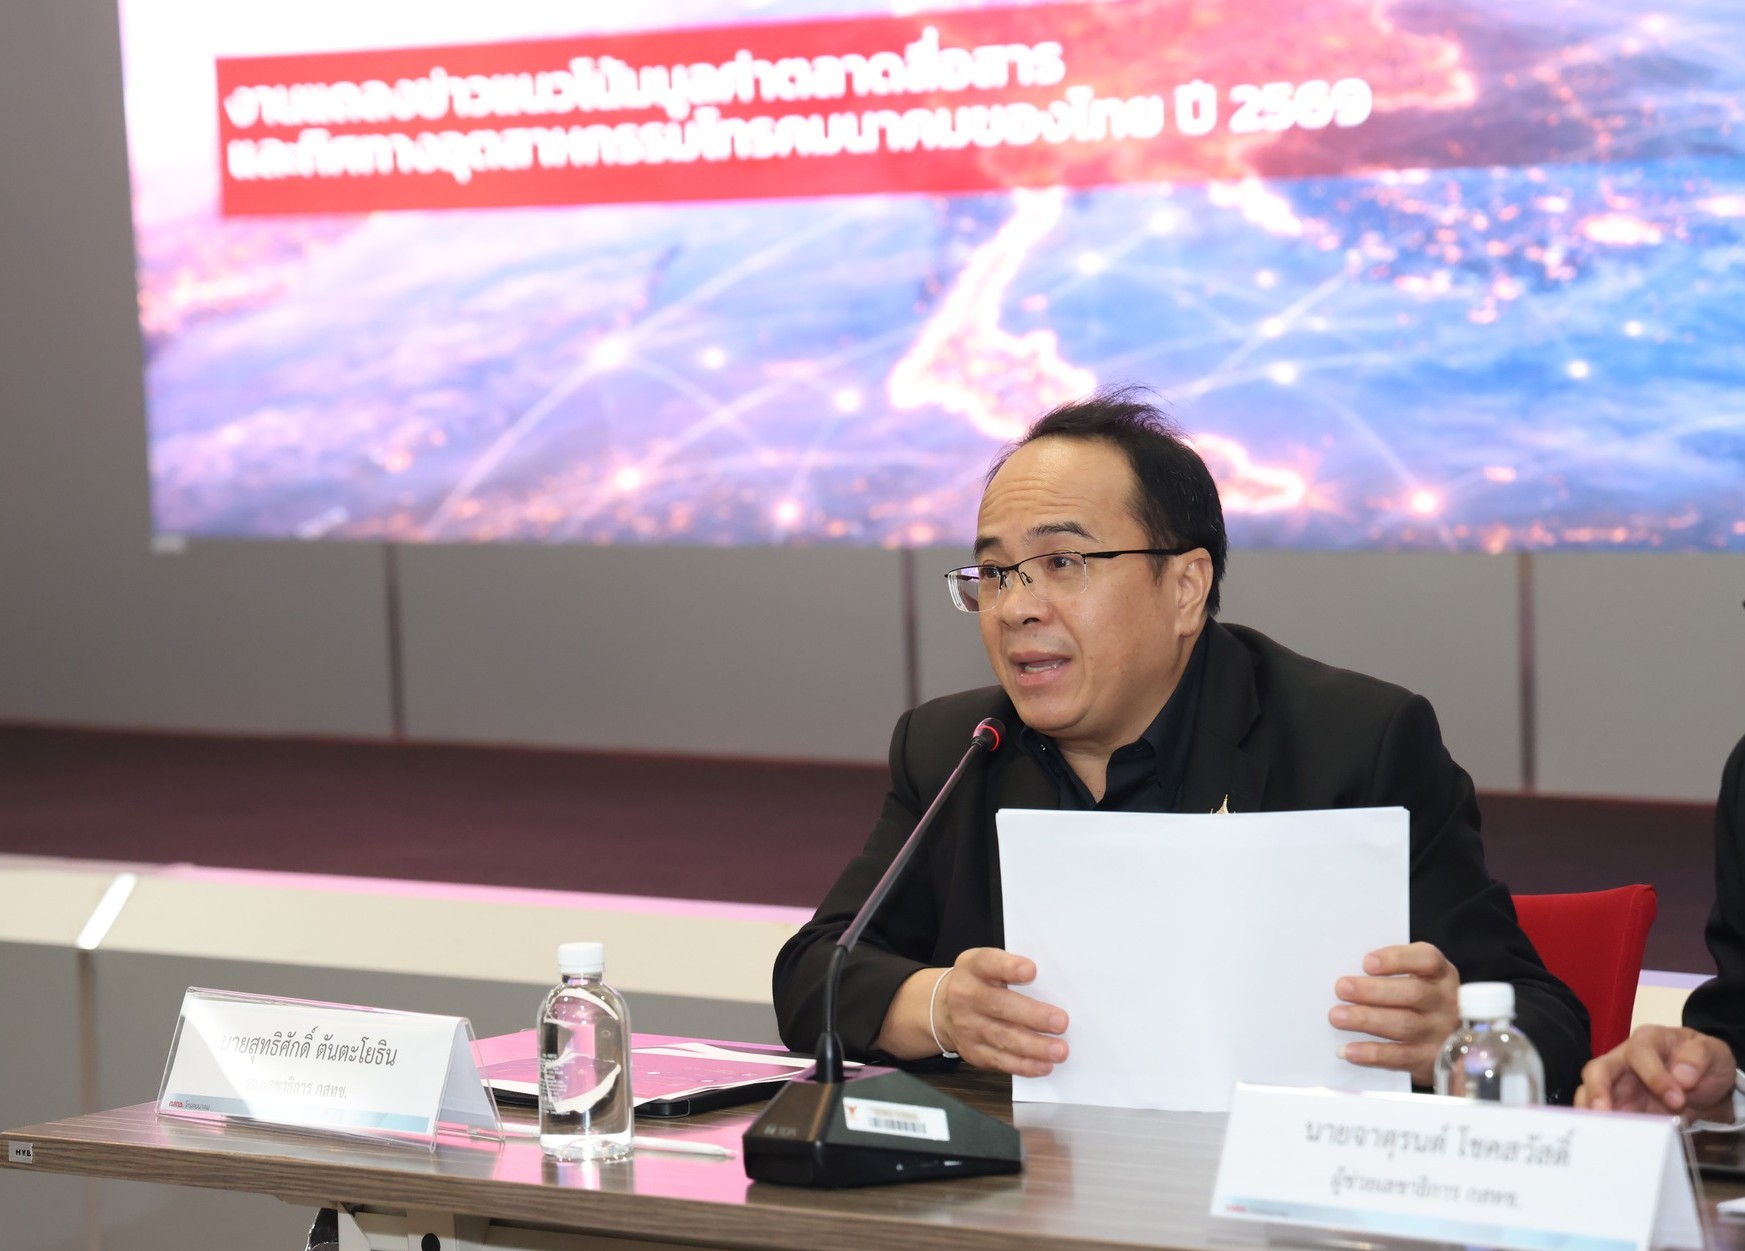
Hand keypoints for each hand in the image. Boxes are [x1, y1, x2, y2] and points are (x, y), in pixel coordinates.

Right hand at [937, 947, 1069, 1076]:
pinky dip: (1024, 1064)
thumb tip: (1056, 985)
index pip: (988, 963)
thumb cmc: (982, 983)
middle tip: (1061, 1022)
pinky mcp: (973, 1051)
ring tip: (1059, 1050)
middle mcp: (965, 995)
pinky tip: (1043, 1065)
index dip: (1009, 967)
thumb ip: (1014, 971)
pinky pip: (1000, 1060)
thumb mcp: (990, 966)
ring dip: (1034, 1046)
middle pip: (999, 1005)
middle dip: (1032, 1015)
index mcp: (973, 967)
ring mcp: (967, 1026)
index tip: (1031, 971)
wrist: (946, 1008)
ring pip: (1002, 1037)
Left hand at [1331, 942, 1459, 1085]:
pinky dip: (1373, 1053)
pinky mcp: (1432, 1060)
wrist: (1452, 1044)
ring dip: (1367, 1020)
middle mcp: (1446, 1002)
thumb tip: (1350, 978)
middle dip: (1373, 990)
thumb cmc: (1419, 1001)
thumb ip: (1389, 974)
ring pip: (1405, 1025)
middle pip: (1413, 993)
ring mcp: (1441, 1032)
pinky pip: (1401, 1057)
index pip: (1428, 959)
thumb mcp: (1416, 979)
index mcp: (1442, 974)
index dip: (1397, 959)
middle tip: (1342, 988)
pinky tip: (1349, 1050)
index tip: (1366, 962)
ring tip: (1337, 1016)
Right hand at [1575, 1026, 1736, 1120]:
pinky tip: (1609, 1143)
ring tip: (1600, 1133)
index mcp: (1647, 1041)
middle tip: (1604, 1113)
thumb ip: (1698, 1058)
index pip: (1639, 1053)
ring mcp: (1619, 1087)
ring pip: (1590, 1095)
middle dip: (1597, 1091)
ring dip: (1592, 1114)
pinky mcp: (1622, 1109)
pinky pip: (1606, 1119)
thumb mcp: (1712, 1052)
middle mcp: (1624, 1061)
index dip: (1654, 1075)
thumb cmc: (1703, 1061)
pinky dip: (1603, 1130)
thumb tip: (1681, 1076)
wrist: (1705, 1082)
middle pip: (1597, 1070)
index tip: (1677, 1100)